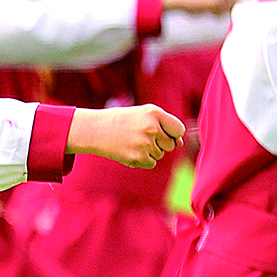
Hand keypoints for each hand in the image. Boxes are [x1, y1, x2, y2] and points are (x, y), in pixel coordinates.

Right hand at [67, 103, 185, 169]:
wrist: (96, 130)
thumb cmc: (123, 121)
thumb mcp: (144, 115)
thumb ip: (165, 125)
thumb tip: (180, 144)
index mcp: (154, 113)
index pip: (179, 129)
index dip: (172, 133)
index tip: (160, 132)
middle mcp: (151, 128)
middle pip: (170, 144)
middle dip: (159, 142)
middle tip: (139, 135)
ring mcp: (145, 144)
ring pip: (160, 154)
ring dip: (149, 151)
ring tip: (132, 142)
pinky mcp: (138, 158)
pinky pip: (151, 163)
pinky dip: (142, 160)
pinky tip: (130, 150)